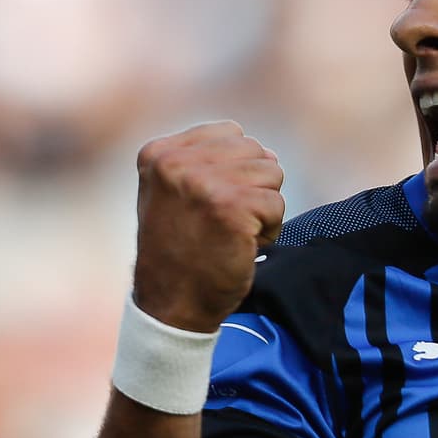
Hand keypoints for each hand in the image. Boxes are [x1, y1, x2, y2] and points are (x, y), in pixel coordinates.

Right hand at [132, 121, 284, 332]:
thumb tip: (268, 153)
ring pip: (271, 174)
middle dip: (253, 187)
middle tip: (226, 222)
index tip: (213, 203)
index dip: (237, 169)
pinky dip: (270, 229)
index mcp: (159, 154)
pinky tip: (243, 246)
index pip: (230, 133)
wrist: (171, 304)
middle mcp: (177, 162)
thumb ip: (206, 162)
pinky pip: (277, 204)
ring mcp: (204, 183)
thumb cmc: (181, 251)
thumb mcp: (173, 193)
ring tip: (234, 233)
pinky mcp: (231, 206)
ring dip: (263, 208)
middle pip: (255, 151)